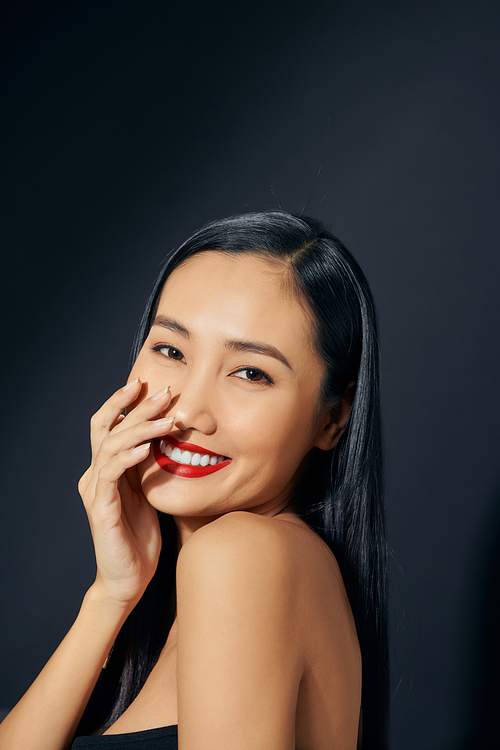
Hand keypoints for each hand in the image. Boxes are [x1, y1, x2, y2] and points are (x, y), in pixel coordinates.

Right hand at [78, 379, 173, 607]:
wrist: (129, 579)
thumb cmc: (141, 537)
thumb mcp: (150, 493)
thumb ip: (151, 466)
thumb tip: (170, 435)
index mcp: (106, 469)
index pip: (109, 425)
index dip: (123, 402)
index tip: (146, 383)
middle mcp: (95, 475)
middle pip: (107, 427)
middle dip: (135, 406)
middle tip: (164, 393)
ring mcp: (95, 490)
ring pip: (110, 445)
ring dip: (140, 429)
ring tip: (167, 420)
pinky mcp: (100, 508)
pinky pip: (111, 474)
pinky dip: (128, 457)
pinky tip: (148, 449)